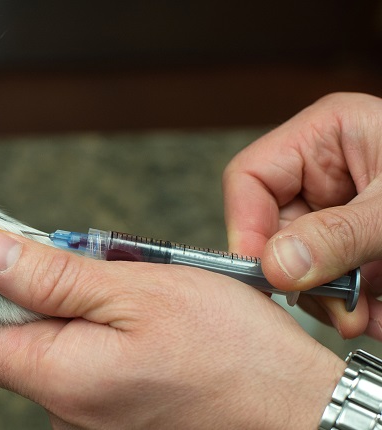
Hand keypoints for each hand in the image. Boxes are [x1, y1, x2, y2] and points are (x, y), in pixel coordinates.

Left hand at [0, 228, 344, 428]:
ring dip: (81, 320)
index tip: (22, 262)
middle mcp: (64, 415)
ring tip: (135, 307)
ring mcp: (89, 426)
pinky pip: (86, 375)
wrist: (294, 411)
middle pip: (17, 346)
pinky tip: (144, 335)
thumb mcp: (137, 290)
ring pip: (55, 356)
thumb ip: (51, 275)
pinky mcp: (114, 425)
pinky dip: (103, 345)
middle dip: (46, 301)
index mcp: (59, 379)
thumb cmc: (231, 353)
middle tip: (102, 277)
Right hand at [223, 92, 381, 338]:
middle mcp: (327, 171)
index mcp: (328, 134)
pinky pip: (334, 279)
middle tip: (333, 306)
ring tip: (364, 314)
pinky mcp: (359, 245)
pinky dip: (353, 305)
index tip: (265, 272)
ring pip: (301, 262)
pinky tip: (377, 313)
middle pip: (274, 226)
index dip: (247, 225)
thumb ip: (339, 235)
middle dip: (301, 274)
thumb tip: (275, 265)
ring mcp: (342, 210)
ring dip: (330, 297)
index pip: (251, 177)